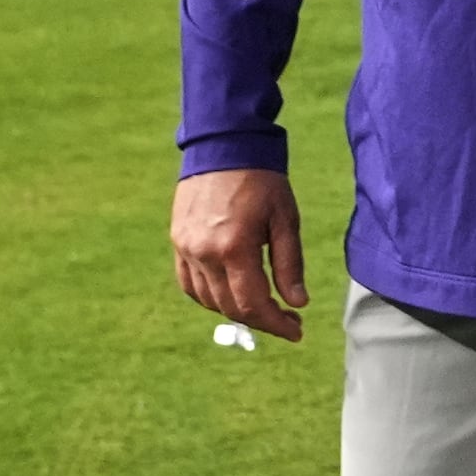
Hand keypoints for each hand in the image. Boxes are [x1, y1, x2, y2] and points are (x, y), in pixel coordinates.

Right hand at [172, 167, 307, 340]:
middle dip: (261, 320)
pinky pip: (189, 284)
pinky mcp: (177, 241)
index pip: (253, 304)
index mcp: (235, 248)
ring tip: (263, 306)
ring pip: (208, 300)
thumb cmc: (262, 180)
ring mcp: (186, 248)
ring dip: (236, 310)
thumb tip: (297, 302)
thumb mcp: (285, 219)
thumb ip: (289, 265)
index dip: (276, 324)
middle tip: (287, 318)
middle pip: (230, 307)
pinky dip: (209, 297)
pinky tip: (230, 294)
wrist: (225, 145)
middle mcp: (204, 253)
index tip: (297, 330)